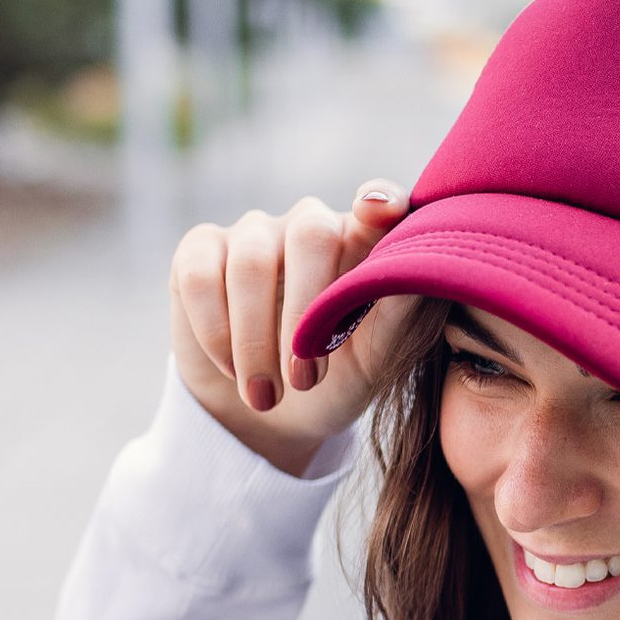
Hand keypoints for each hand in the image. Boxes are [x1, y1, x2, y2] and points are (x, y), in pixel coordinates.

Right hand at [167, 181, 416, 475]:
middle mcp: (310, 225)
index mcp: (365, 243)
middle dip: (305, 314)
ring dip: (257, 340)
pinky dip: (216, 332)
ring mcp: (254, 233)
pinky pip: (201, 275)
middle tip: (305, 381)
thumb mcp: (378, 359)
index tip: (379, 213)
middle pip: (310, 234)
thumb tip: (419, 276)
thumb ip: (401, 312)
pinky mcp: (200, 251)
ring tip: (267, 396)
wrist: (271, 418)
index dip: (380, 202)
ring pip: (250, 263)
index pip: (379, 206)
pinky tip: (232, 371)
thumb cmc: (338, 379)